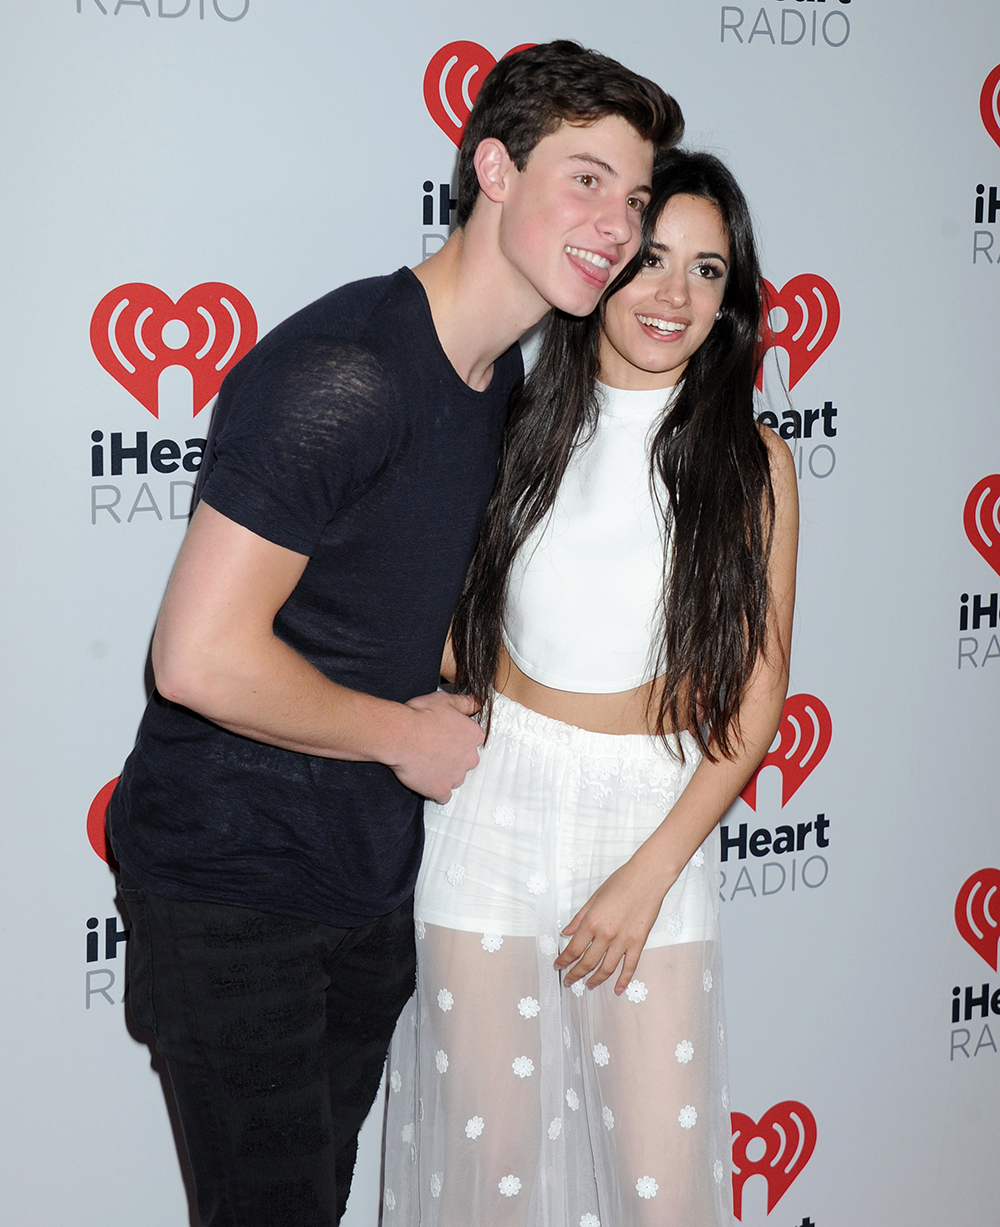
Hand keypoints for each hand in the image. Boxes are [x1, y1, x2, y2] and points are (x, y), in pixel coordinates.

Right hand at [389, 691, 483, 801]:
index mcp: (473, 735)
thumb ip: (465, 703)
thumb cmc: (420, 716)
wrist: (400, 735)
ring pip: (455, 779)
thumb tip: (478, 703)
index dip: (457, 740)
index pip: (473, 741)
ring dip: (444, 774)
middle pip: (465, 762)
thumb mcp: (445, 700)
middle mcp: (470, 757)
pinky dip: (435, 790)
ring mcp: (457, 776)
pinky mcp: (441, 790)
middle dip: (453, 759)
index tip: (444, 738)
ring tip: (425, 764)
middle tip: (433, 751)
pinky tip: (425, 781)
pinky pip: (443, 796)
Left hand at [554, 853, 677, 994]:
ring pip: (606, 968)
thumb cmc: (621, 881)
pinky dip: (623, 980)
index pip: (573, 949)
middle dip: (575, 974)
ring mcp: (623, 941)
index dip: (564, 960)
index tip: (558, 966)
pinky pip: (630, 966)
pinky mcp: (639, 942)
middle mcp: (606, 935)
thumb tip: (566, 932)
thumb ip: (579, 917)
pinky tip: (617, 989)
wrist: (648, 877)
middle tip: (569, 981)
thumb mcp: (594, 896)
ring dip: (595, 980)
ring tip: (588, 985)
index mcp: (592, 922)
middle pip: (587, 962)